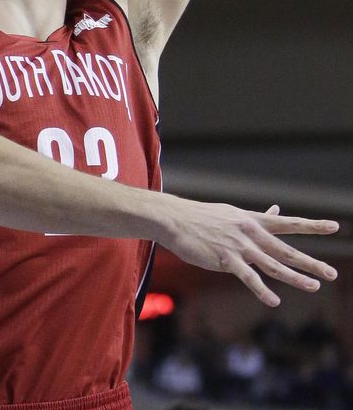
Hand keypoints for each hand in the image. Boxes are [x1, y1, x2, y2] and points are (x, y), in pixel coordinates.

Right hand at [157, 195, 338, 306]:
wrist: (175, 219)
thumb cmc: (203, 218)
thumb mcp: (233, 214)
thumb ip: (257, 217)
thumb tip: (276, 210)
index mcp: (253, 221)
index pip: (288, 224)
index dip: (312, 226)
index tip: (335, 227)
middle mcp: (250, 232)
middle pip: (286, 249)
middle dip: (310, 262)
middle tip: (332, 274)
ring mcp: (239, 246)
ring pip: (272, 264)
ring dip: (294, 277)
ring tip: (314, 287)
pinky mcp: (225, 259)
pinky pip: (248, 277)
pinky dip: (262, 290)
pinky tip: (274, 301)